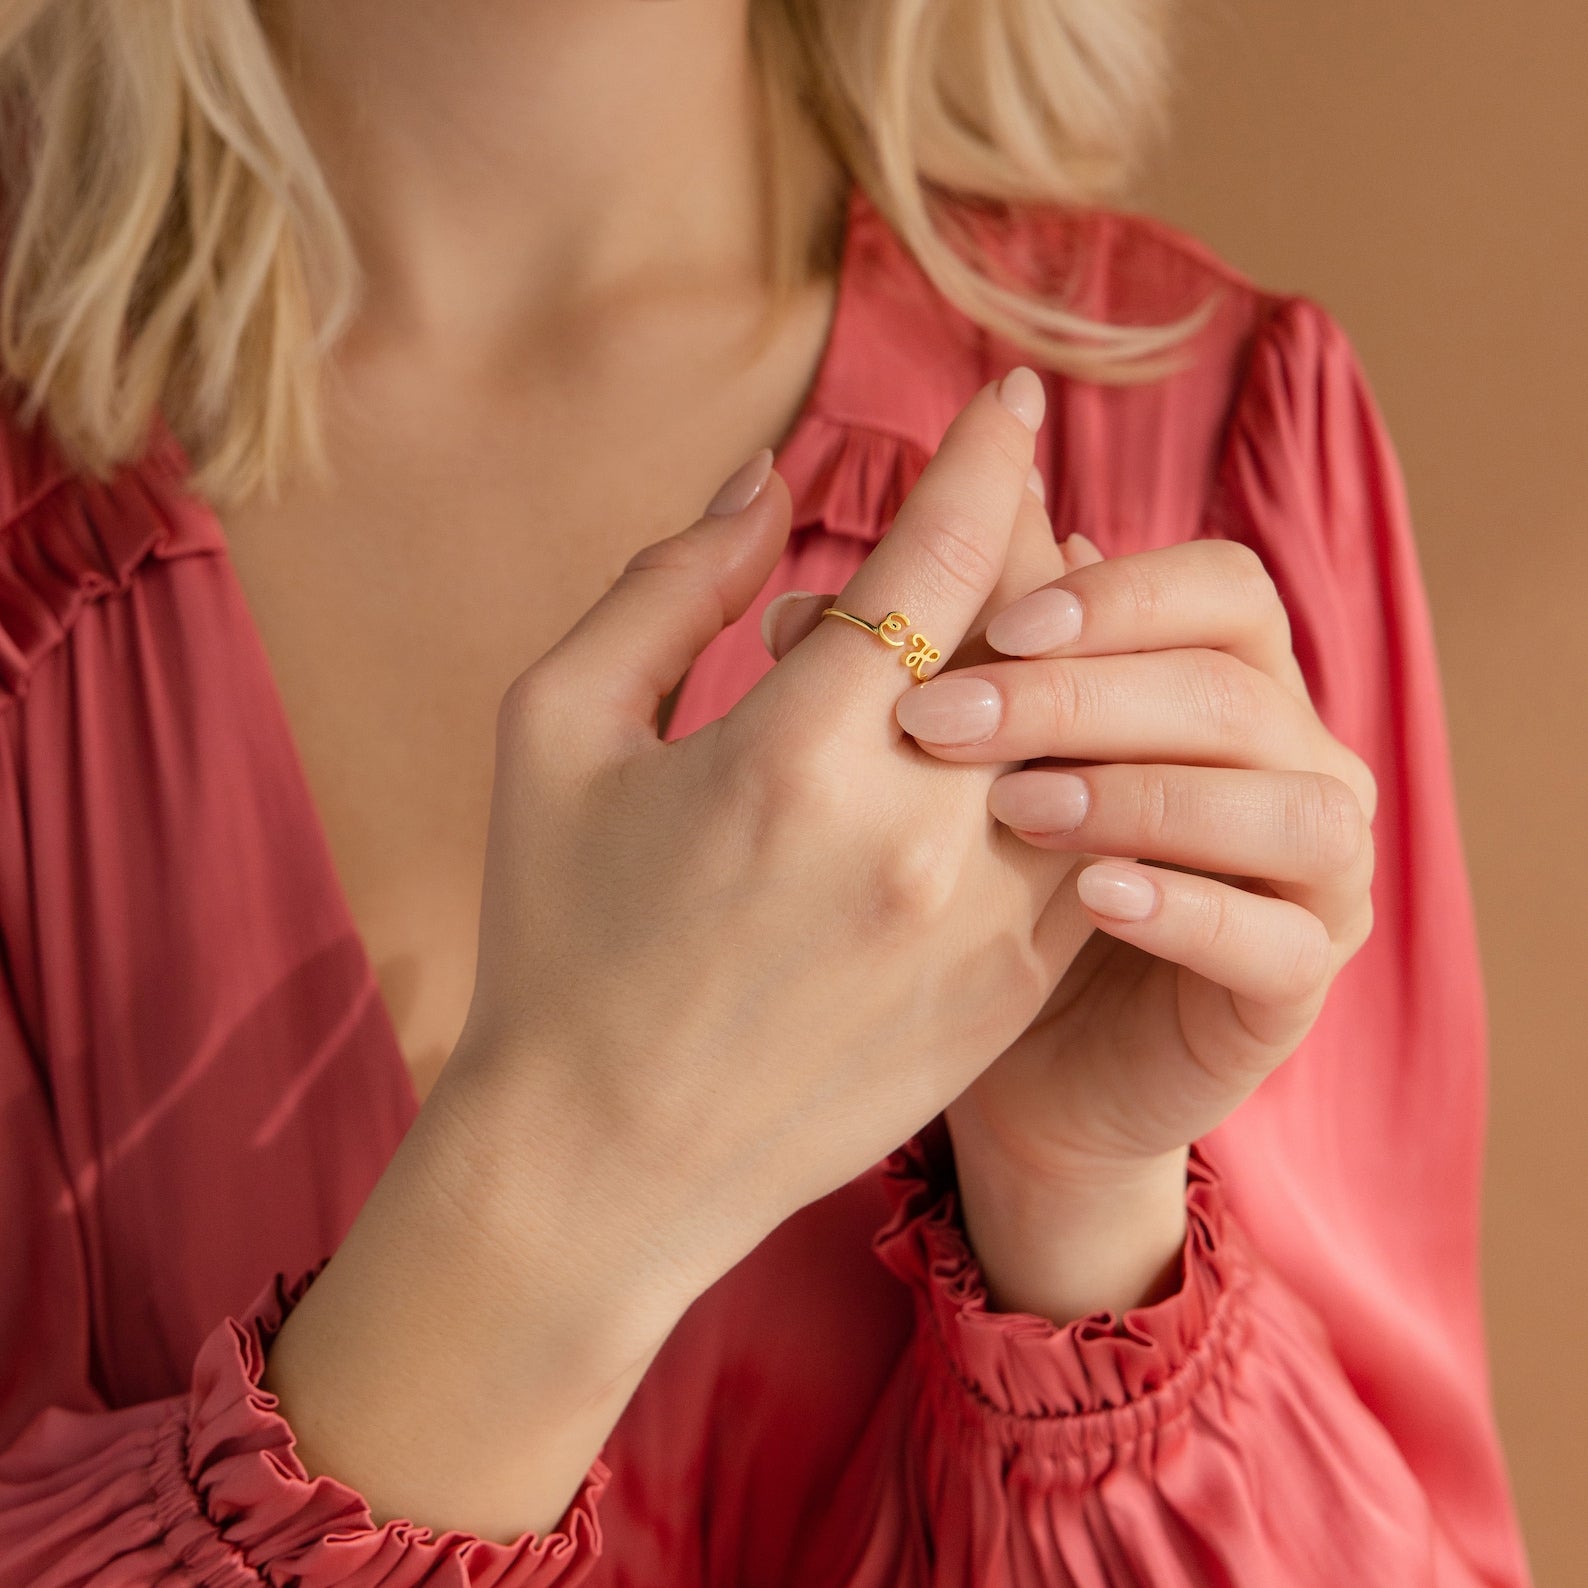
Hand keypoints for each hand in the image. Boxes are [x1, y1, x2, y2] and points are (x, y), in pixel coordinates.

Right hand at [262, 369, 1080, 1540]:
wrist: (604, 1163)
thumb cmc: (556, 940)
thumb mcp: (556, 736)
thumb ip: (665, 586)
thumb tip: (762, 480)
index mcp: (796, 755)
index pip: (941, 556)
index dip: (982, 458)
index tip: (1008, 396)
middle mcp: (918, 834)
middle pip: (1038, 630)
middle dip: (1032, 539)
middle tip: (1017, 491)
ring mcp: (987, 922)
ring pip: (1090, 735)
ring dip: (1072, 651)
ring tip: (1037, 608)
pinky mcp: (1016, 987)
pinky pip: (1099, 837)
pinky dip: (1086, 763)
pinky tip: (1044, 735)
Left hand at [765, 519, 1376, 1321]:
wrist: (1018, 1066)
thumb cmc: (980, 894)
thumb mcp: (948, 779)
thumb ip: (910, 686)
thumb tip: (795, 612)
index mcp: (1224, 679)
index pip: (1219, 588)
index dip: (1118, 594)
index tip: (992, 625)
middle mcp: (1293, 761)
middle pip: (1235, 686)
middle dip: (1085, 695)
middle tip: (944, 725)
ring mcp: (1314, 876)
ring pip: (1288, 801)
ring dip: (1145, 793)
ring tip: (1016, 811)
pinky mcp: (1296, 988)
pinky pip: (1281, 938)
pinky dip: (1190, 907)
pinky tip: (1094, 895)